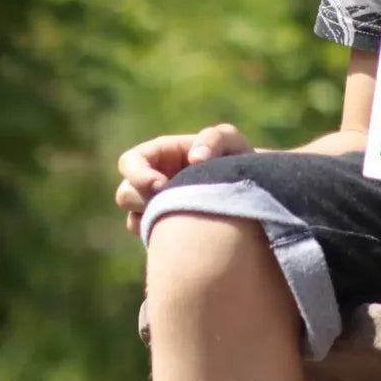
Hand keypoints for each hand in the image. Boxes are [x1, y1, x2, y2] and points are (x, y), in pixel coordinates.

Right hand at [115, 123, 253, 235]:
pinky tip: (190, 236)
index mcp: (160, 157)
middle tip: (175, 205)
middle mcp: (152, 185)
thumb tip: (195, 159)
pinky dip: (163, 240)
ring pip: (134, 221)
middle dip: (144, 200)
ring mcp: (157, 212)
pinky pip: (151, 242)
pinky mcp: (165, 237)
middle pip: (125, 195)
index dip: (138, 174)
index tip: (162, 185)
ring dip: (153, 221)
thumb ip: (214, 138)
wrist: (255, 197)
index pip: (129, 162)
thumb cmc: (239, 163)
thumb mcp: (231, 142)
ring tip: (186, 219)